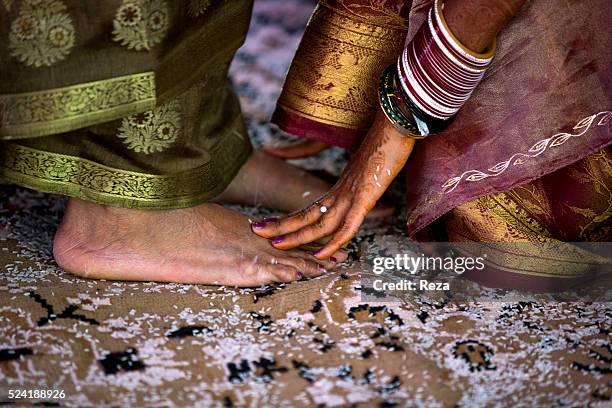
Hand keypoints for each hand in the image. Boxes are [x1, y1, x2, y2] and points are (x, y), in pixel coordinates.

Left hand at [252, 110, 415, 258]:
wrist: (396, 122)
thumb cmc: (385, 142)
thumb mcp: (368, 166)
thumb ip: (359, 177)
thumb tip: (360, 178)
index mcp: (340, 188)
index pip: (309, 208)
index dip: (289, 219)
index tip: (269, 224)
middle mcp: (341, 193)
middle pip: (306, 214)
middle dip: (280, 225)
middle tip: (255, 230)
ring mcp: (351, 195)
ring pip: (320, 223)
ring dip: (298, 236)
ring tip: (275, 244)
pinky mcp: (365, 196)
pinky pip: (348, 225)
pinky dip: (334, 242)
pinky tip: (321, 254)